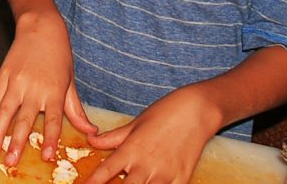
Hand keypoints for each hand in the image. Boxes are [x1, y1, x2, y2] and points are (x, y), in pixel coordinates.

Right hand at [0, 11, 95, 165]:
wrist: (41, 26)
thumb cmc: (59, 54)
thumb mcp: (71, 81)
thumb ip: (76, 110)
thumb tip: (90, 131)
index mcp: (54, 90)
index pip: (53, 120)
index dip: (49, 139)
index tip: (45, 156)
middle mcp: (34, 87)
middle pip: (24, 120)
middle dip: (16, 143)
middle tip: (10, 162)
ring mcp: (16, 81)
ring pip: (5, 112)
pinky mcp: (3, 75)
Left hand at [82, 86, 219, 183]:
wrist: (196, 111)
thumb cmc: (163, 113)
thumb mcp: (135, 123)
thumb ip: (112, 137)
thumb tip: (91, 139)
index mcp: (131, 149)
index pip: (106, 171)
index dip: (93, 183)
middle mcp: (146, 165)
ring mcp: (164, 175)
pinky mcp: (181, 179)